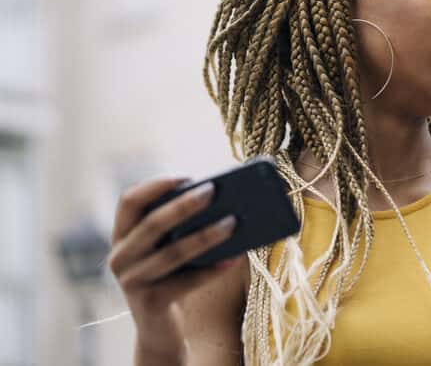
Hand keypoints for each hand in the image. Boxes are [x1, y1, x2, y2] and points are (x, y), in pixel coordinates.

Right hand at [108, 176, 238, 354]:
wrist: (159, 329)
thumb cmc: (171, 277)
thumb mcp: (168, 249)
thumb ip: (181, 227)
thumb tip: (225, 200)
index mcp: (122, 236)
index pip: (128, 201)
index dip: (155, 186)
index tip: (186, 177)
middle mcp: (119, 257)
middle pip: (152, 224)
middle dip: (183, 205)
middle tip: (213, 191)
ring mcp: (131, 282)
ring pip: (172, 253)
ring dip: (206, 236)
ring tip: (233, 223)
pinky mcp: (150, 303)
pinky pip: (186, 282)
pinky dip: (212, 269)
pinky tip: (235, 258)